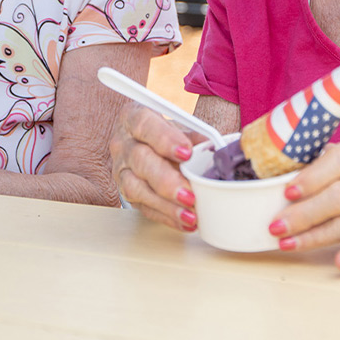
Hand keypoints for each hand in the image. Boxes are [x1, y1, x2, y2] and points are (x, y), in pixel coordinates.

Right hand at [109, 101, 200, 231]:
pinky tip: (184, 221)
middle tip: (190, 195)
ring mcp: (121, 169)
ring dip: (164, 204)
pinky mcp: (124, 191)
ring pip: (135, 187)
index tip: (187, 153)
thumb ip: (196, 136)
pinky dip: (165, 216)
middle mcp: (122, 142)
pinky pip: (142, 207)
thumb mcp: (180, 127)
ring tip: (189, 215)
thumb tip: (218, 150)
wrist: (146, 144)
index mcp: (134, 117)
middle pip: (140, 160)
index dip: (165, 139)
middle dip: (166, 180)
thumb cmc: (165, 134)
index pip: (144, 124)